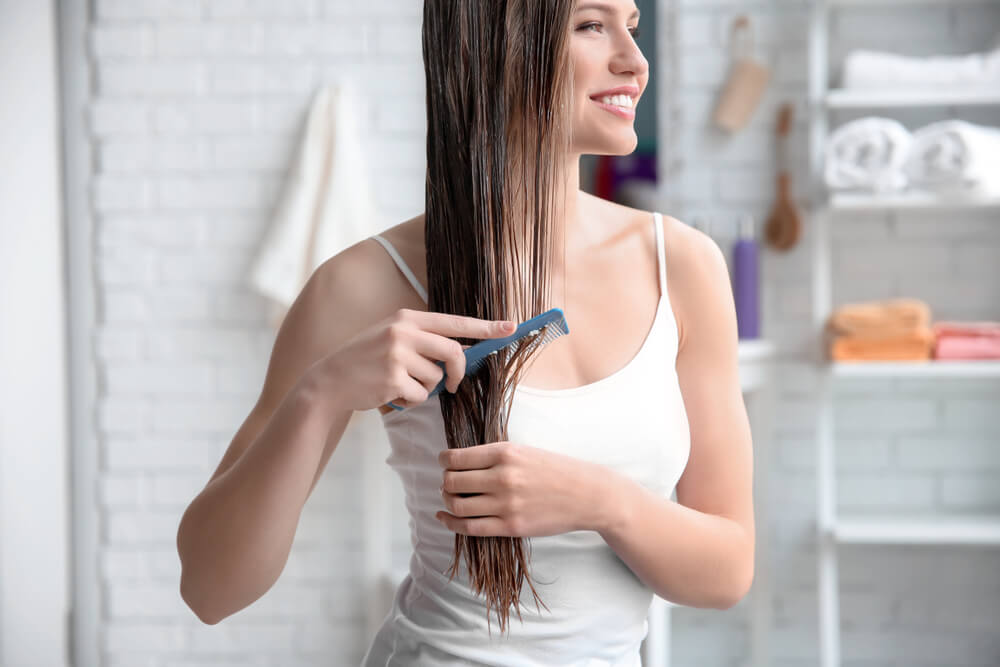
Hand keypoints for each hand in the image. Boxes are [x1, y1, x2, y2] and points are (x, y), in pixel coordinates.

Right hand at [314, 308, 515, 411]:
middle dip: (459, 372)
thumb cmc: (366, 360)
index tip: (510, 327)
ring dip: (424, 388)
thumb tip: (463, 352)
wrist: (329, 380)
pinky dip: (410, 400)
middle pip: (453, 352)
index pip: (455, 322)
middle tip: (454, 385)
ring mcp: (397, 355)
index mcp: (407, 318)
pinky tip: (389, 393)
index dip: (485, 326)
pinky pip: (420, 396)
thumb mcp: (394, 339)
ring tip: (398, 383)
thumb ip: (425, 341)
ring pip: (436, 378)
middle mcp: (404, 332)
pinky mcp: (392, 378)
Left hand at [435, 440, 605, 537]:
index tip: (444, 463)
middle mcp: (502, 477)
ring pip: (457, 505)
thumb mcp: (524, 450)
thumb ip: (493, 455)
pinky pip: (469, 527)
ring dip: (447, 501)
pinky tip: (444, 517)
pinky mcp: (511, 526)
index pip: (455, 458)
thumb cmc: (555, 469)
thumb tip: (458, 461)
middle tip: (449, 482)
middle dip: (444, 482)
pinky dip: (450, 523)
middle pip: (451, 481)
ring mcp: (506, 504)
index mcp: (504, 453)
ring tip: (451, 498)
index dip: (444, 461)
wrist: (586, 494)